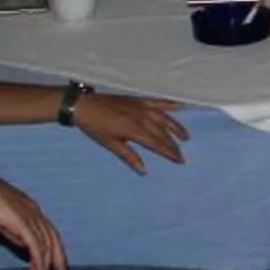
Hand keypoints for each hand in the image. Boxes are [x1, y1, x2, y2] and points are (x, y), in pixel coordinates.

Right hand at [0, 167, 65, 269]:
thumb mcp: (4, 221)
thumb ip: (16, 232)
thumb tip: (25, 246)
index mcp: (31, 210)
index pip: (50, 233)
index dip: (55, 252)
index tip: (56, 269)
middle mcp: (35, 212)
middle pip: (52, 241)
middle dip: (52, 265)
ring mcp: (30, 216)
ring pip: (45, 247)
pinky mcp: (22, 222)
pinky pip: (36, 246)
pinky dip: (39, 262)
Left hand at [72, 93, 187, 172]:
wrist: (84, 105)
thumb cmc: (95, 127)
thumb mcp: (110, 144)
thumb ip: (129, 156)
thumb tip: (143, 170)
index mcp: (134, 130)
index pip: (157, 143)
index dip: (169, 153)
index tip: (179, 160)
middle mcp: (142, 118)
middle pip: (163, 133)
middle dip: (173, 144)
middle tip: (182, 155)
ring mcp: (142, 107)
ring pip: (165, 118)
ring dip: (176, 127)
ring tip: (186, 136)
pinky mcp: (139, 99)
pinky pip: (158, 101)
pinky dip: (170, 104)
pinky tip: (181, 106)